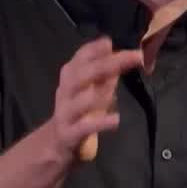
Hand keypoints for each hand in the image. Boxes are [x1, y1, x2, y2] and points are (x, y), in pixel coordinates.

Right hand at [50, 37, 142, 161]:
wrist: (53, 146)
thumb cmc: (78, 114)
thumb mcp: (91, 91)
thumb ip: (105, 75)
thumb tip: (121, 54)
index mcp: (70, 79)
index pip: (80, 58)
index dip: (94, 49)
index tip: (110, 42)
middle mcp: (66, 92)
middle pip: (82, 74)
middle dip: (107, 64)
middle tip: (133, 57)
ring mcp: (65, 114)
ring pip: (80, 101)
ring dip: (99, 95)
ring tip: (115, 92)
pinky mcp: (68, 135)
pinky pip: (84, 127)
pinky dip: (100, 123)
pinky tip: (116, 120)